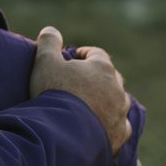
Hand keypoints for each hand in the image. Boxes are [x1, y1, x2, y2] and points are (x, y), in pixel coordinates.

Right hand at [29, 26, 131, 152]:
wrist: (63, 134)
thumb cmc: (54, 93)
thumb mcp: (45, 62)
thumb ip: (48, 43)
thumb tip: (50, 30)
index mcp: (102, 68)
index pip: (97, 54)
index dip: (84, 54)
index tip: (73, 57)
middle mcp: (117, 89)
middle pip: (111, 78)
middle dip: (98, 78)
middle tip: (80, 82)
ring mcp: (120, 113)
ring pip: (118, 103)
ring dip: (107, 101)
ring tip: (90, 107)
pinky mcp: (119, 135)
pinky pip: (120, 127)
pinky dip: (111, 125)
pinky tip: (100, 128)